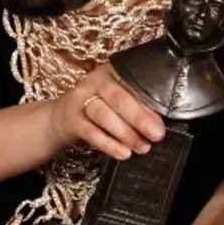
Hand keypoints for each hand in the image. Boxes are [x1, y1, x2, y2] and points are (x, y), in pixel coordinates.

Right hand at [50, 62, 165, 160]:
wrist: (62, 116)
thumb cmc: (99, 106)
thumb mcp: (117, 100)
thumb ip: (137, 108)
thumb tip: (158, 124)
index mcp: (112, 72)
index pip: (133, 86)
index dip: (149, 105)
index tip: (162, 123)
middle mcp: (95, 81)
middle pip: (118, 98)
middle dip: (139, 118)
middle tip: (156, 135)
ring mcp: (80, 99)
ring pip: (104, 114)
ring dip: (125, 133)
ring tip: (141, 147)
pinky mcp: (70, 119)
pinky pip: (90, 132)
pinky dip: (108, 144)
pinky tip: (122, 152)